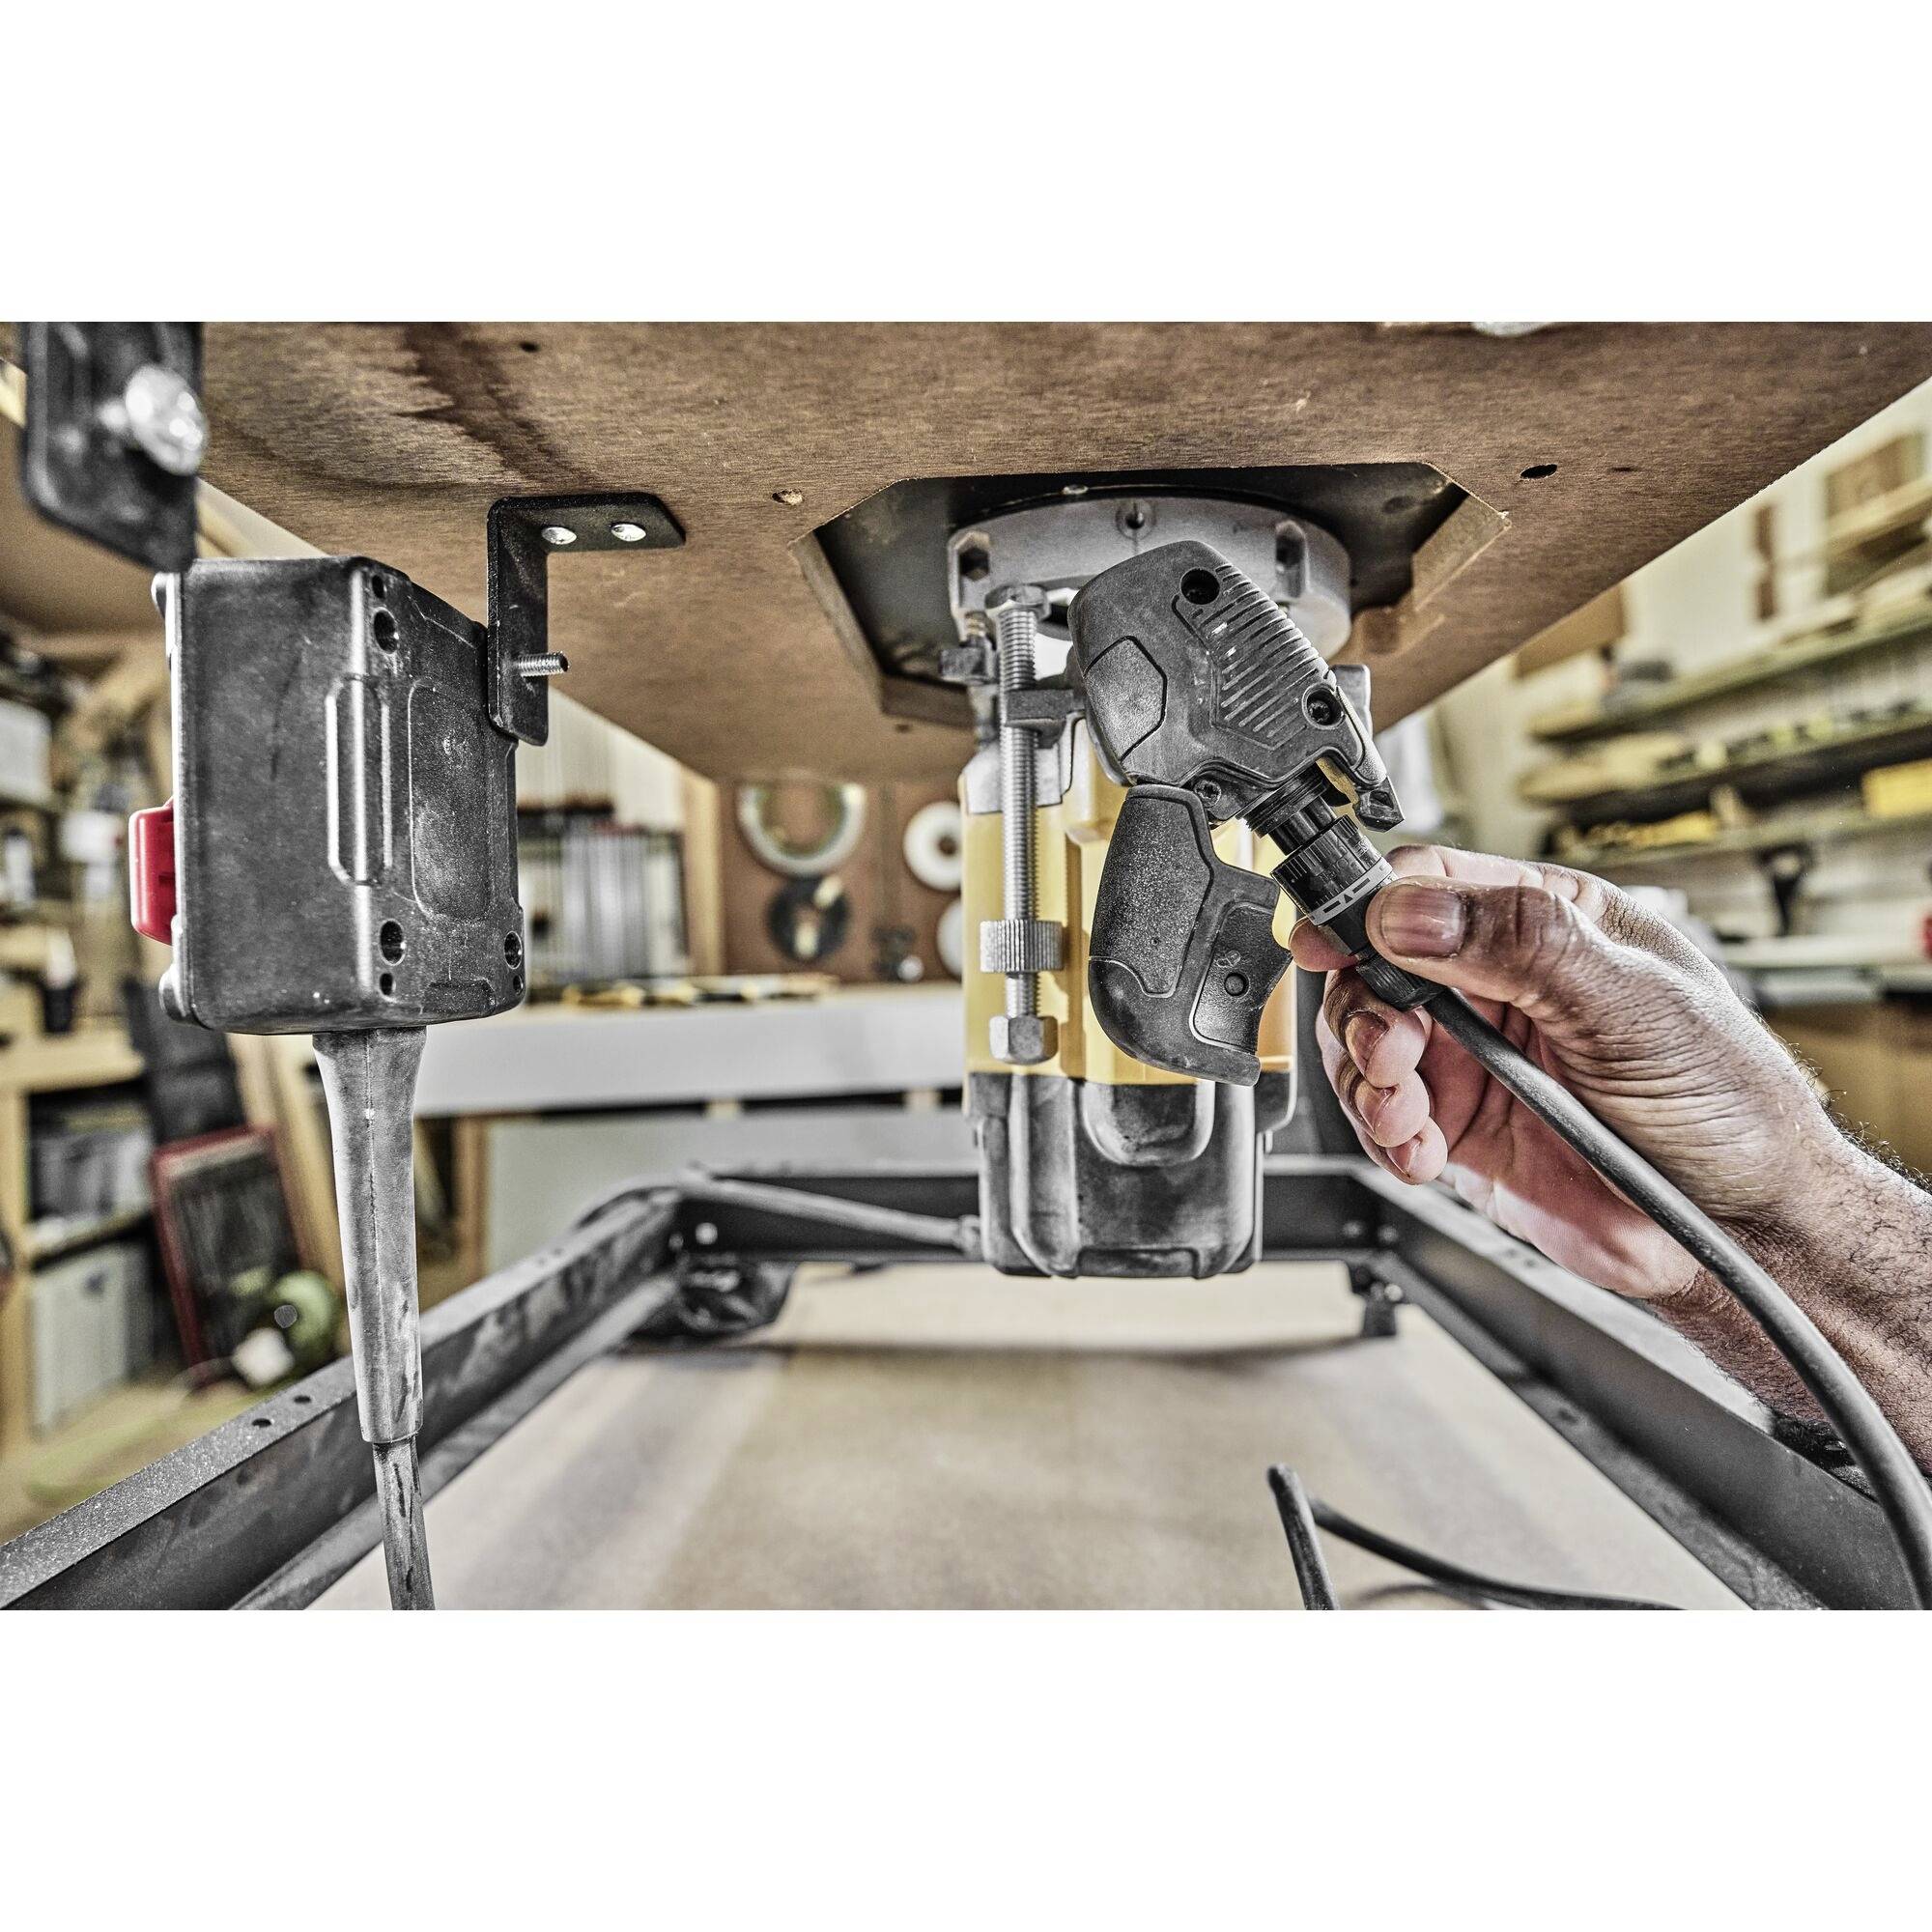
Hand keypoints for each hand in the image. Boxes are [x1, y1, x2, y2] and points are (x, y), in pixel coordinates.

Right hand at [1288, 845, 1850, 1302]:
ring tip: (1406, 1110)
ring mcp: (1474, 1058)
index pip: (1429, 883)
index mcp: (1546, 923)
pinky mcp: (1460, 1127)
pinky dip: (1385, 1135)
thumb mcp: (1630, 1003)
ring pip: (1364, 1043)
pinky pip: (1383, 1118)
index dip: (1367, 907)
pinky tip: (1422, 1149)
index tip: (1333, 942)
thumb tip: (1412, 911)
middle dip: (1364, 1010)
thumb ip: (1520, 945)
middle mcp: (1499, 985)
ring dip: (1366, 1079)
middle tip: (1391, 1049)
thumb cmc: (1728, 1103)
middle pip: (1375, 965)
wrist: (1740, 1230)